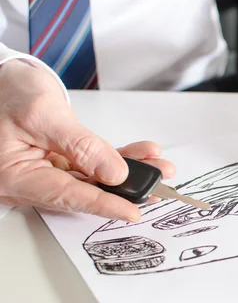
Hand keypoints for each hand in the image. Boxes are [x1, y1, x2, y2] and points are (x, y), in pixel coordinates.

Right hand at [0, 59, 174, 221]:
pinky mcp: (55, 162)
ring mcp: (42, 173)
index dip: (104, 204)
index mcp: (15, 177)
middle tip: (157, 181)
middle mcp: (28, 181)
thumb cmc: (7, 92)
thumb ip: (82, 146)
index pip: (68, 196)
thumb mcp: (44, 114)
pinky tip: (139, 155)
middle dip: (125, 186)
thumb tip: (114, 173)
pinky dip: (114, 160)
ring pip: (91, 179)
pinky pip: (88, 167)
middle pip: (83, 191)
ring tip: (156, 164)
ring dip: (126, 172)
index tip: (132, 210)